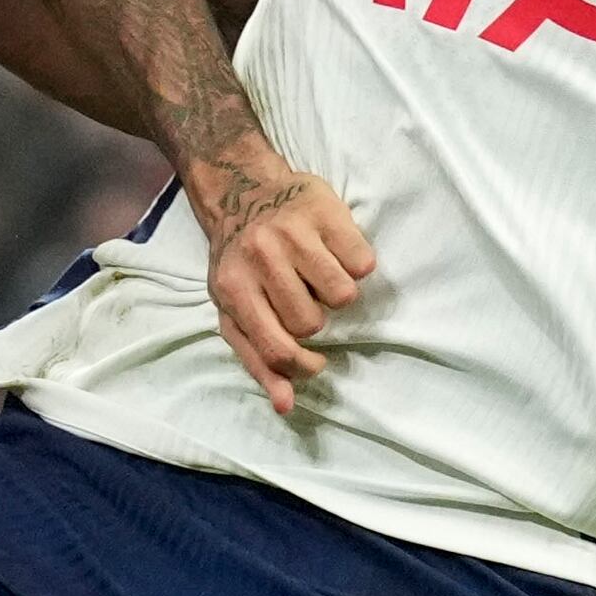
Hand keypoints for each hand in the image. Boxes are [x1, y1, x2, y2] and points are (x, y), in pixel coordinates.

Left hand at [192, 144, 375, 414]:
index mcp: (232, 288)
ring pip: (342, 294)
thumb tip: (286, 405)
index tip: (315, 365)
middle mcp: (259, 257)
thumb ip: (258, 360)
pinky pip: (363, 262)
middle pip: (312, 323)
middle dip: (315, 317)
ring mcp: (292, 232)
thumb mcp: (234, 310)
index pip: (276, 348)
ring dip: (338, 291)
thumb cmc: (240, 262)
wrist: (242, 189)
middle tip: (304, 296)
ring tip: (320, 274)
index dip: (302, 367)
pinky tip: (335, 252)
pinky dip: (356, 263)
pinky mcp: (324, 210)